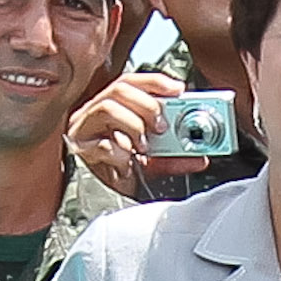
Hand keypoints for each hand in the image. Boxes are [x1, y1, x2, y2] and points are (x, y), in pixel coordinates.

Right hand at [74, 69, 185, 197]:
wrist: (103, 199)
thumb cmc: (126, 171)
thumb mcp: (155, 160)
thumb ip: (176, 156)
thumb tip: (200, 157)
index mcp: (115, 106)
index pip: (132, 81)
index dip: (155, 82)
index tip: (178, 90)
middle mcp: (96, 112)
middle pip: (119, 89)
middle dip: (146, 104)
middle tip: (162, 126)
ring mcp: (84, 128)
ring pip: (107, 108)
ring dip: (133, 125)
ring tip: (143, 147)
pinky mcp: (80, 148)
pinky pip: (102, 143)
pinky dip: (121, 154)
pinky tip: (127, 164)